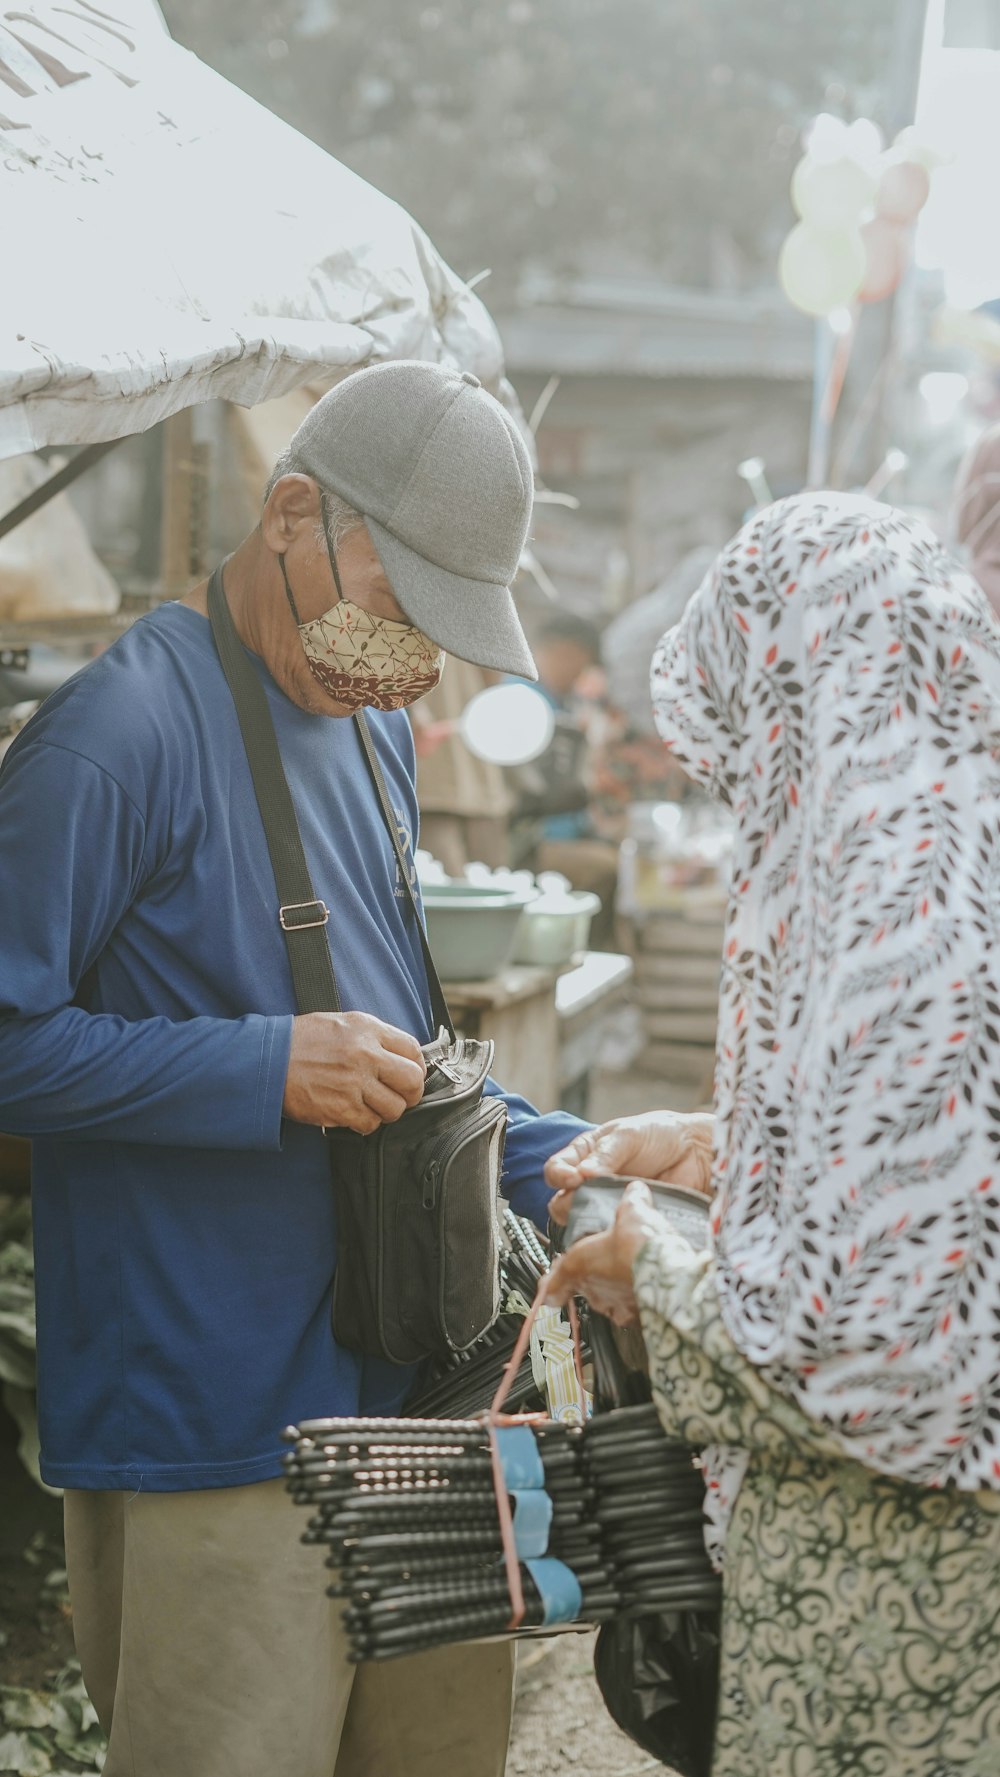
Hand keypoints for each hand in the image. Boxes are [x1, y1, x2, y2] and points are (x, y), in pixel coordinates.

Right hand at [283, 1012, 425, 1133]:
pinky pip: (370, 1124)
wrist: (267, 1060)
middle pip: (412, 1082)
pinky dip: (365, 1123)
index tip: (408, 1074)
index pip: (413, 1050)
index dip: (416, 1066)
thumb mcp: (341, 1023)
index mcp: (367, 1030)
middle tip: (398, 1095)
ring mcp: (354, 1083)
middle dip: (410, 1093)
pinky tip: (353, 1113)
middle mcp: (365, 1055)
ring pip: (395, 1108)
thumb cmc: (301, 1041)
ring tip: (371, 1105)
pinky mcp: (340, 1108)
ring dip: (386, 1111)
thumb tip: (400, 1056)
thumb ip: (373, 1036)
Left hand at [543, 1180, 658, 1326]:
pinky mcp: (636, 1318)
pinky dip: (637, 1300)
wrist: (671, 1277)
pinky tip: (650, 1287)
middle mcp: (592, 1290)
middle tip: (611, 1261)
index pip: (555, 1281)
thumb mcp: (634, 1212)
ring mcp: (613, 1306)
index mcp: (580, 1263)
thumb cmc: (642, 1247)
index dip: (551, 1285)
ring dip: (616, 1288)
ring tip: (633, 1272)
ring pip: (608, 1299)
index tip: (547, 1291)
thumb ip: (631, 1200)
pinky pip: (631, 1310)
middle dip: (595, 1275)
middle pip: (585, 1286)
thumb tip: (636, 1190)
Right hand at [545, 1110, 713, 1224]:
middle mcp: (591, 1184)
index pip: (556, 1170)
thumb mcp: (628, 1135)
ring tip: (608, 1215)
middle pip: (562, 1203)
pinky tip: (623, 1228)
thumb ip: (605, 1154)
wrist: (697, 1153)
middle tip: (588, 1200)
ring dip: (590, 1223)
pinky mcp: (628, 1224)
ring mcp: (609, 1206)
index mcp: (584, 1156)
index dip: (559, 1176)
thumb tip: (583, 1173)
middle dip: (569, 1205)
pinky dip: (613, 1235)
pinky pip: (612, 1236)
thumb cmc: (660, 1135)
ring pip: (584, 1224)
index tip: (573, 1179)